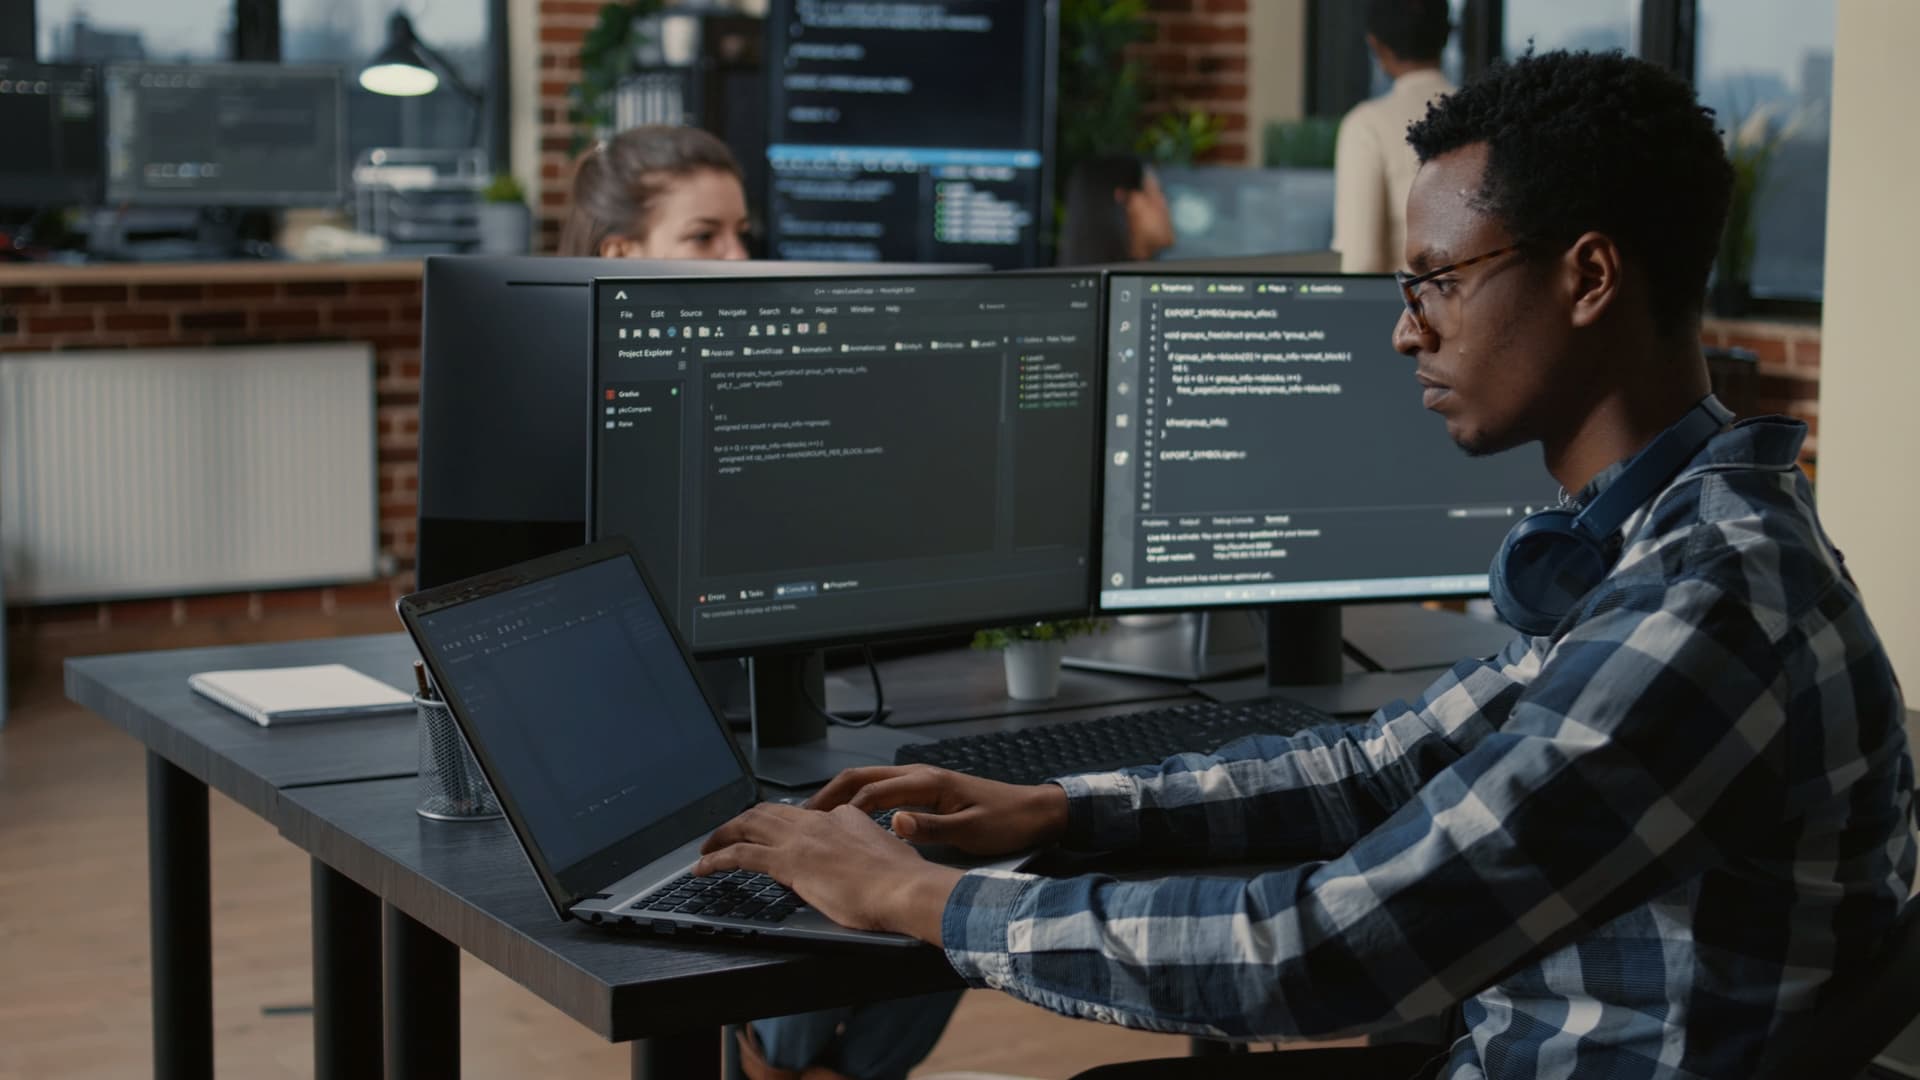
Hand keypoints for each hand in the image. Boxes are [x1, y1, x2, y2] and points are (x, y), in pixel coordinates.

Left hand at [695, 802, 962, 942]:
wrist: (904, 887)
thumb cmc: (902, 881)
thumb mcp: (887, 856)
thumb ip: (868, 854)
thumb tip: (862, 867)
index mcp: (843, 816)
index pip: (803, 816)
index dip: (782, 826)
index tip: (773, 837)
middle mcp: (817, 821)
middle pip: (767, 813)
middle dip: (741, 822)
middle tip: (726, 835)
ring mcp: (800, 839)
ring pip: (747, 826)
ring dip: (721, 836)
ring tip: (705, 850)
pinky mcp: (787, 861)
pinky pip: (739, 855)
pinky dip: (716, 860)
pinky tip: (703, 868)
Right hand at [806, 765, 1069, 855]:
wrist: (1036, 812)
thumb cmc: (1007, 822)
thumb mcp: (969, 831)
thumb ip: (930, 828)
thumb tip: (894, 823)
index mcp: (926, 783)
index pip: (870, 792)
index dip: (841, 810)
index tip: (816, 829)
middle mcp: (920, 775)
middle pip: (861, 777)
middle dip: (829, 794)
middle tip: (802, 817)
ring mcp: (923, 780)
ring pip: (870, 780)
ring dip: (841, 794)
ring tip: (817, 817)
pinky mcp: (928, 789)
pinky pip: (884, 788)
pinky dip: (860, 799)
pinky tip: (853, 817)